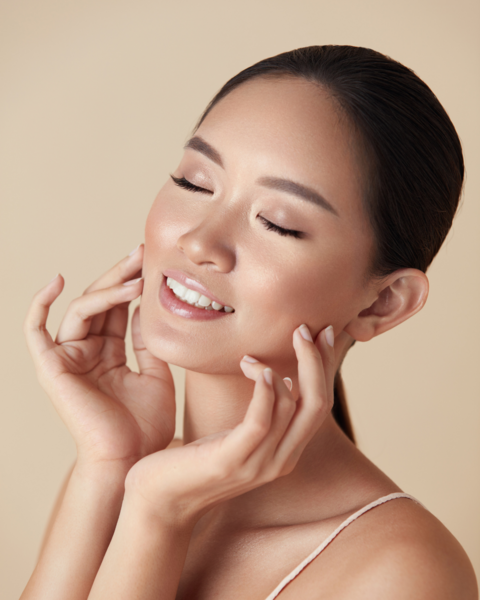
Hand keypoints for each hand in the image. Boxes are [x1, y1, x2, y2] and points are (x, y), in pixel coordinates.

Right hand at [23, 245, 175, 469]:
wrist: (132, 460)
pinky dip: (40, 304)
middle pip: (99, 302)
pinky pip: (35, 331)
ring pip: (81, 310)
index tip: (153, 261)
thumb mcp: (155, 374)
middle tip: (143, 253)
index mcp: (108, 354)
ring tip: (136, 278)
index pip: (117, 309)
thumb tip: (145, 305)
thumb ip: (146, 340)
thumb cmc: (145, 425)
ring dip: (107, 289)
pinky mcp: (52, 367)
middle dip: (121, 275)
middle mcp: (86, 352)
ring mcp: (68, 358)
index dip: (132, 284)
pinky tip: (58, 281)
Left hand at [124, 324, 334, 524]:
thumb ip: (260, 413)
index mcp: (286, 452)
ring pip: (295, 407)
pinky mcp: (233, 460)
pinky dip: (265, 390)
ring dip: (288, 367)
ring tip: (261, 350)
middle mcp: (282, 460)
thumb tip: (276, 374)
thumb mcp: (235, 435)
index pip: (320, 405)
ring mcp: (260, 464)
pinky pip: (261, 420)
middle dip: (317, 361)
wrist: (159, 502)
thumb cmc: (193, 462)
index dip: (325, 367)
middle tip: (303, 329)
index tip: (322, 333)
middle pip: (318, 404)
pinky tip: (257, 367)